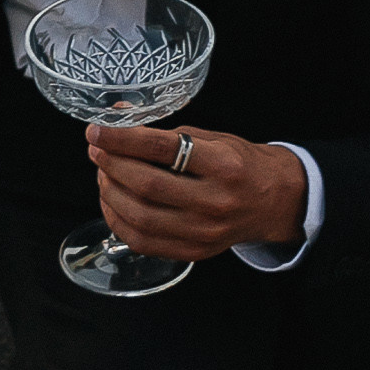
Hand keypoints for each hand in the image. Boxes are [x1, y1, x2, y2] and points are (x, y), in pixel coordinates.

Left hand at [88, 124, 305, 262]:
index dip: (123, 138)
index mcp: (224, 165)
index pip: (163, 148)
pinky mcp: (194, 251)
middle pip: (148, 185)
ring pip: (140, 216)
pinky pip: (143, 241)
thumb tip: (118, 118)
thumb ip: (164, 132)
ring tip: (103, 174)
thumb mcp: (211, 138)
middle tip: (96, 149)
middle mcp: (216, 201)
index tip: (98, 129)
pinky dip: (118, 220)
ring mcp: (204, 231)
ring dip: (110, 192)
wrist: (273, 201)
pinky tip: (112, 201)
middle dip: (112, 164)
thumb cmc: (239, 164)